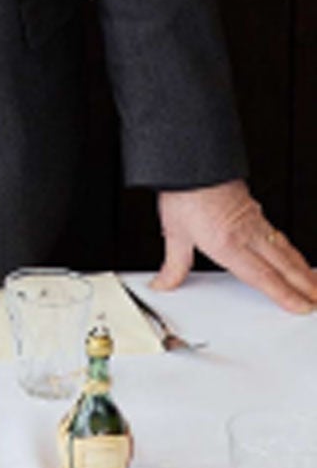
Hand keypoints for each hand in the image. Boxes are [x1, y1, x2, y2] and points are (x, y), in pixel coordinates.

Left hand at [155, 180, 316, 311]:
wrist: (190, 162)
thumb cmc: (184, 192)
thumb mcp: (175, 232)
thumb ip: (174, 265)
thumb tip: (165, 283)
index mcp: (227, 244)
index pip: (263, 276)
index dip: (284, 294)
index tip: (301, 305)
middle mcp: (246, 233)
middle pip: (283, 264)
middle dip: (305, 285)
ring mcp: (253, 221)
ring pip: (285, 249)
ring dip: (302, 268)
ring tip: (314, 283)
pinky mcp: (254, 209)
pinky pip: (278, 235)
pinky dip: (291, 249)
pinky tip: (294, 254)